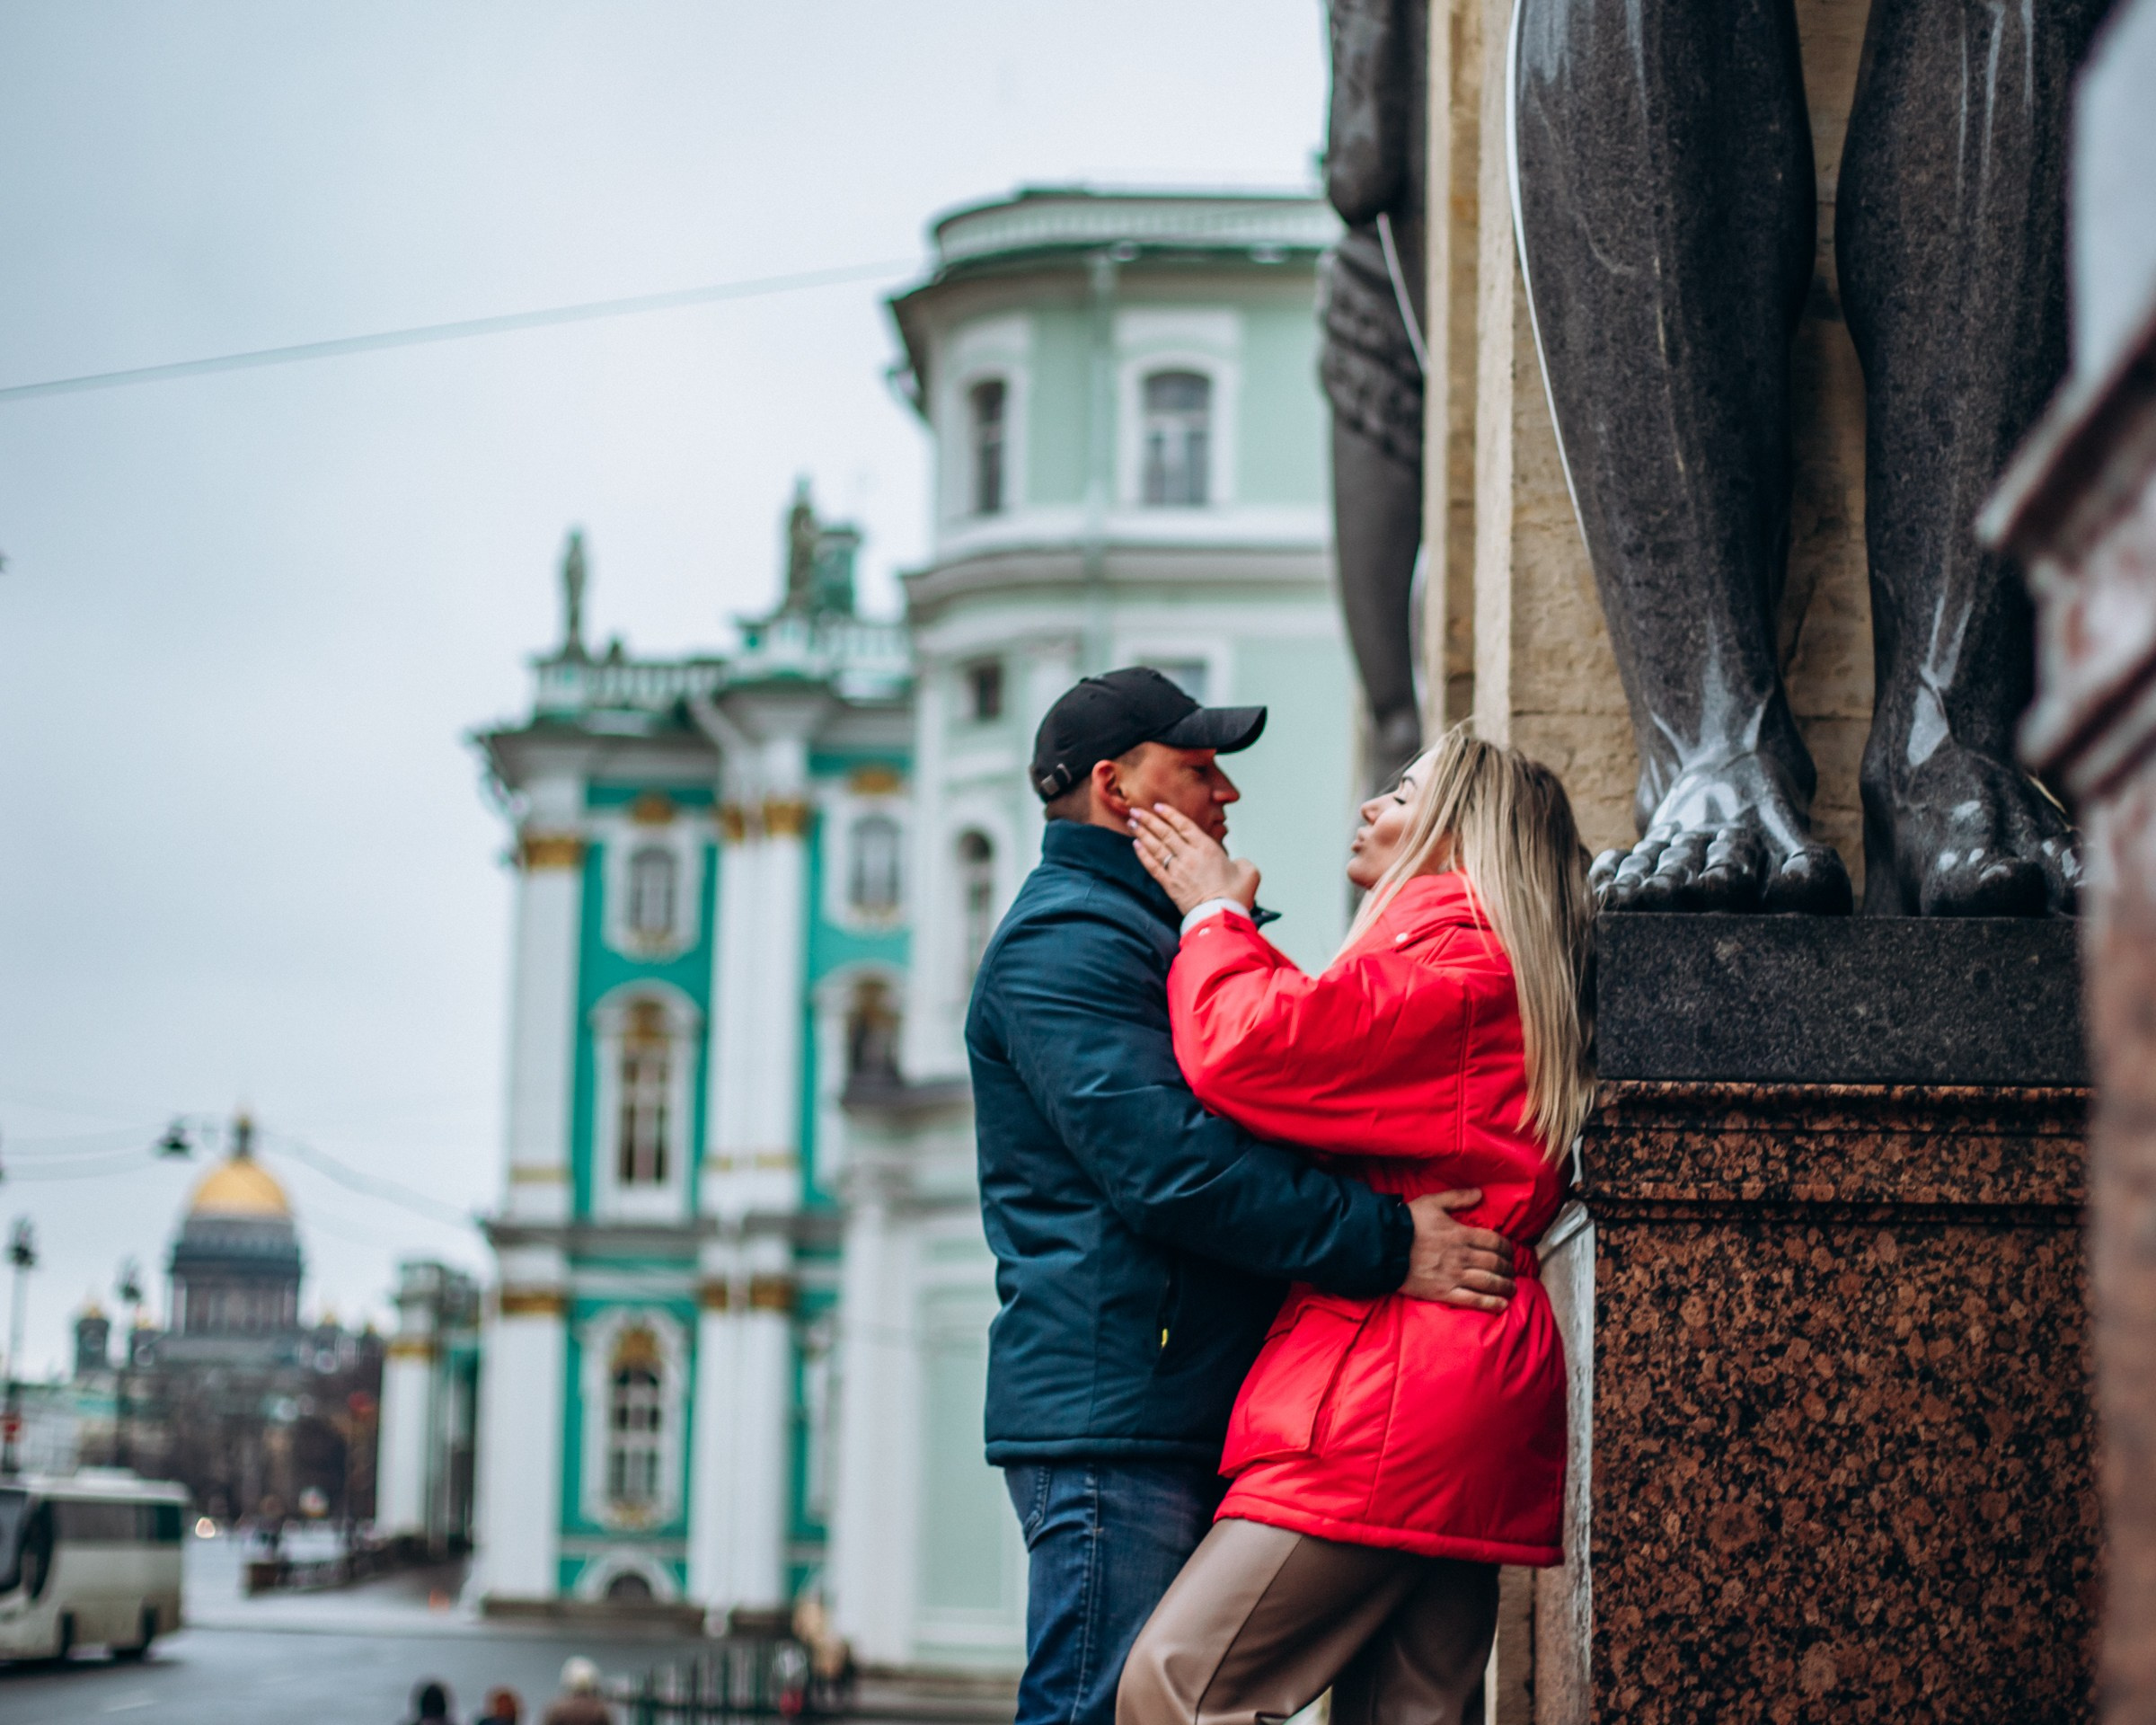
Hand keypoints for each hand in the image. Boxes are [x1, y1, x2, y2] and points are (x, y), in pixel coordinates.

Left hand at [1132, 805, 1259, 914]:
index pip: (1184, 826)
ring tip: (1132, 823)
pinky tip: (1135, 846)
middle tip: (1136, 810)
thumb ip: (1241, 862)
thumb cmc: (1236, 896)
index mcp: (1207, 848)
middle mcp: (1189, 856)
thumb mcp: (1249, 872)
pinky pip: (1152, 866)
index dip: (1170, 814)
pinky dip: (1143, 855)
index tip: (1158, 807)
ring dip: (1142, 834)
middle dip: (1149, 820)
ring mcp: (1177, 870)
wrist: (1221, 917)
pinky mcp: (1170, 885)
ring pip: (1156, 847)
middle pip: (1165, 833)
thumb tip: (1236, 863)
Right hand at [1398, 1189, 1517, 1310]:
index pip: (1495, 1242)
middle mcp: (1462, 1256)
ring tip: (1511, 1288)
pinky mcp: (1443, 1292)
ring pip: (1489, 1282)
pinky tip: (1502, 1305)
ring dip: (1505, 1286)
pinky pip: (1473, 1300)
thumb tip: (1480, 1193)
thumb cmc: (1407, 1223)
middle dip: (1508, 1268)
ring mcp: (1454, 1276)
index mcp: (1461, 1234)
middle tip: (1512, 1271)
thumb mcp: (1432, 1202)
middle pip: (1495, 1263)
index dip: (1507, 1248)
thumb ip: (1457, 1197)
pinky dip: (1491, 1303)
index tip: (1510, 1252)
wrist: (1383, 1247)